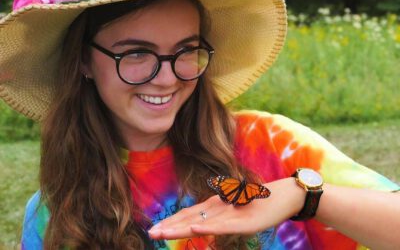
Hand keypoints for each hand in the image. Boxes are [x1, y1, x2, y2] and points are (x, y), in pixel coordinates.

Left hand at [148, 178, 304, 239]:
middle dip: (168, 226)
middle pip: (189, 218)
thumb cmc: (255, 205)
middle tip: (150, 233)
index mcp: (213, 206)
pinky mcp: (242, 221)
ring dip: (180, 228)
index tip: (154, 228)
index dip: (170, 222)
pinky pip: (223, 226)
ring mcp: (229, 214)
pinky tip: (196, 230)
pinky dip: (208, 228)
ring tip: (162, 233)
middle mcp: (217, 207)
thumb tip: (199, 227)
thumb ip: (216, 220)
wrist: (280, 197)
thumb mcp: (232, 213)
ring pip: (201, 222)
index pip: (187, 215)